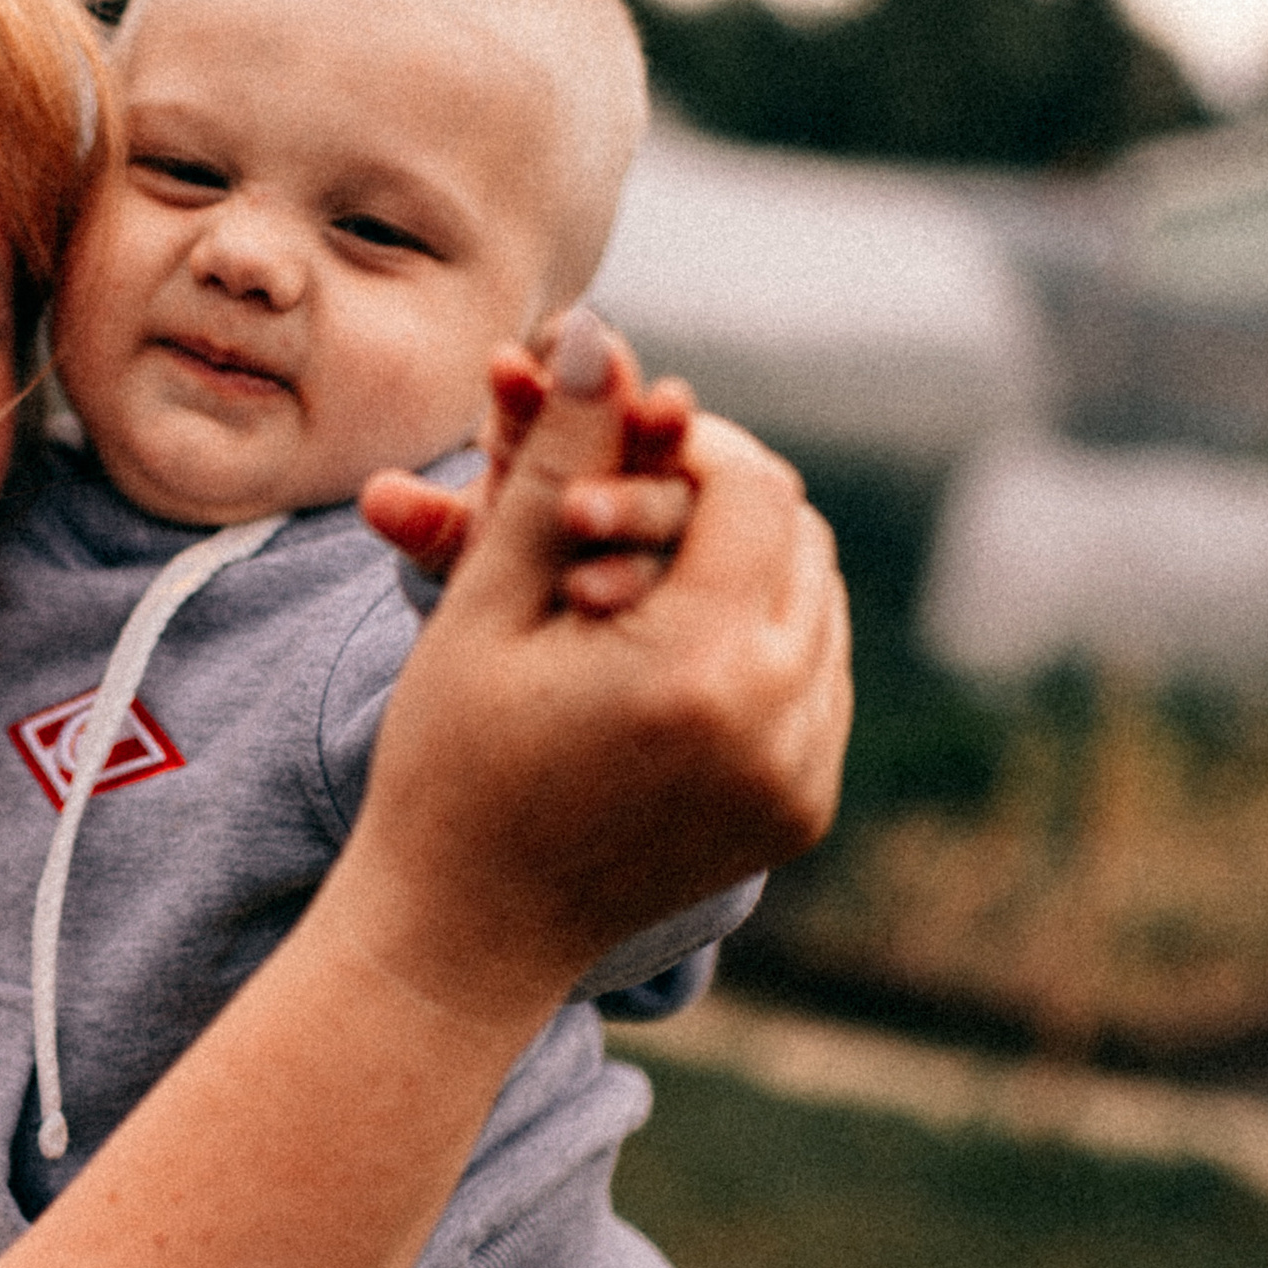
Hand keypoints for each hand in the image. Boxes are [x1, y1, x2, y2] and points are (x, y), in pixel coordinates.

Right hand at [344, 318, 850, 1010]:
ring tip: (655, 567)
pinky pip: (815, 683)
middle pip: (801, 539)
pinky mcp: (802, 812)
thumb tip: (602, 333)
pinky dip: (763, 644)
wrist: (465, 934)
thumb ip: (559, 460)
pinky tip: (681, 644)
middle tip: (638, 496)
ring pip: (818, 607)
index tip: (621, 446)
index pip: (753, 487)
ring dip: (751, 568)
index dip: (691, 445)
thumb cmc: (450, 764)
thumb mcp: (490, 598)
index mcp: (700, 662)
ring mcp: (802, 776)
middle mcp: (778, 722)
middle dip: (726, 501)